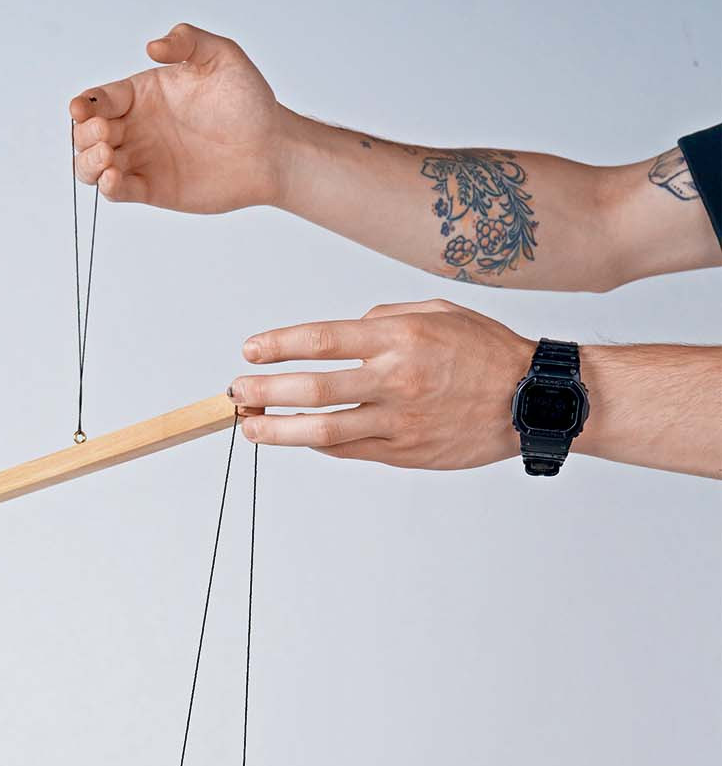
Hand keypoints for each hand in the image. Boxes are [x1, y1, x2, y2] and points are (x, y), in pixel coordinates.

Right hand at [70, 23, 282, 212]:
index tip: (83, 108)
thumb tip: (153, 47)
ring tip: (107, 158)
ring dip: (88, 163)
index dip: (85, 103)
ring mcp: (143, 160)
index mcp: (144, 94)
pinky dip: (109, 188)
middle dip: (85, 134)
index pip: (101, 98)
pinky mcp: (153, 190)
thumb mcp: (221, 56)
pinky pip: (120, 191)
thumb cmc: (248, 101)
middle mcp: (137, 127)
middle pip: (88, 133)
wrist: (270, 149)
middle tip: (105, 134)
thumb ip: (187, 42)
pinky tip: (113, 179)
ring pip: (94, 165)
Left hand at [230, 299, 534, 469]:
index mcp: (401, 338)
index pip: (323, 340)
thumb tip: (342, 335)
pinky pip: (351, 449)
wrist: (530, 399)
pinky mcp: (405, 453)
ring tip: (252, 427)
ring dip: (280, 430)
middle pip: (313, 388)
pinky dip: (320, 445)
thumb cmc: (486, 351)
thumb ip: (384, 319)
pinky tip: (299, 439)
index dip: (279, 346)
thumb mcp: (437, 312)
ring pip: (324, 430)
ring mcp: (399, 422)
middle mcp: (396, 380)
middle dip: (266, 390)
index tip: (250, 350)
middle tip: (236, 391)